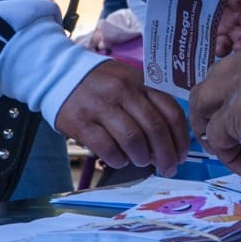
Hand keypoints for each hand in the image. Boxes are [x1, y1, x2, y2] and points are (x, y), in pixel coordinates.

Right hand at [55, 59, 190, 175]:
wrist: (59, 73)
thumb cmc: (101, 84)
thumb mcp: (129, 82)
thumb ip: (150, 105)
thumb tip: (168, 144)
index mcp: (140, 81)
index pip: (170, 111)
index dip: (180, 138)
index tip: (181, 156)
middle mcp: (122, 91)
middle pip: (154, 128)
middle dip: (166, 155)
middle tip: (167, 168)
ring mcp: (100, 106)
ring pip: (132, 139)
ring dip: (142, 157)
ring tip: (142, 161)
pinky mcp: (80, 122)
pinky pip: (107, 148)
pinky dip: (118, 160)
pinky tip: (119, 159)